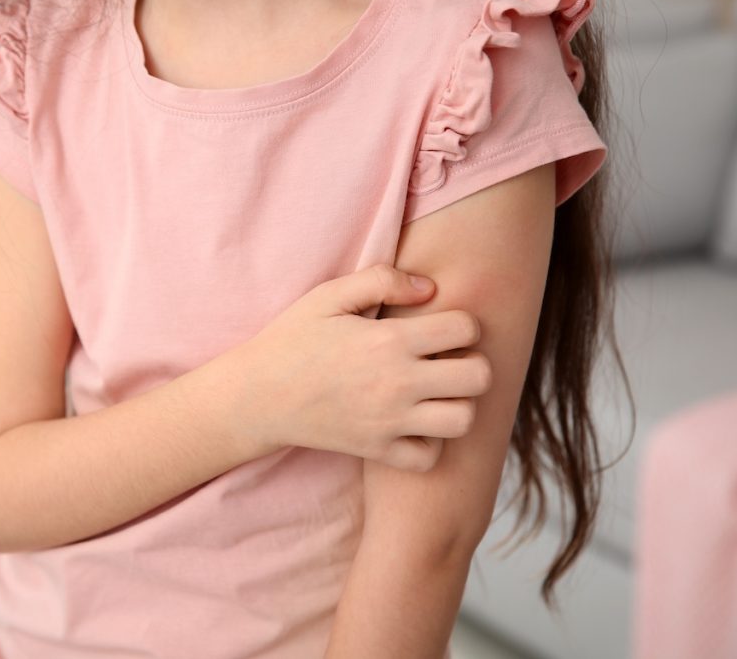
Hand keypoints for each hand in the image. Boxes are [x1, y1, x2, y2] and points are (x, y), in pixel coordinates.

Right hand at [229, 263, 491, 470]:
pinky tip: (414, 424)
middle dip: (471, 363)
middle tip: (447, 360)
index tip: (441, 328)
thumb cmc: (293, 339)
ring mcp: (389, 422)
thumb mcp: (329, 296)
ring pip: (463, 420)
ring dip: (458, 404)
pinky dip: (430, 443)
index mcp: (389, 340)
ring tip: (436, 393)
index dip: (461, 323)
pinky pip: (430, 457)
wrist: (257, 397)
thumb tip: (429, 288)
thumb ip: (382, 280)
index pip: (466, 328)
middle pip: (478, 376)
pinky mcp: (378, 451)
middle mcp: (397, 383)